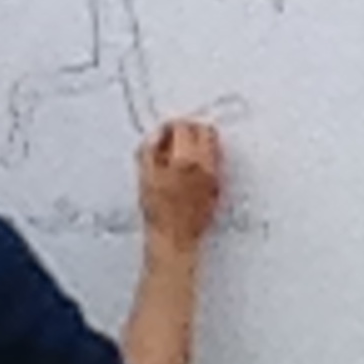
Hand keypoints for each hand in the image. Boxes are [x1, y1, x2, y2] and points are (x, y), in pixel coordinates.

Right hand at [137, 117, 222, 243]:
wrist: (174, 237)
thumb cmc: (158, 211)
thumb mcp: (144, 176)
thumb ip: (149, 149)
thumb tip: (158, 135)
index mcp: (185, 159)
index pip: (183, 127)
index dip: (170, 126)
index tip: (163, 133)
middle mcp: (205, 165)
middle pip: (205, 131)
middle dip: (189, 129)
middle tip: (175, 138)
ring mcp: (214, 175)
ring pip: (213, 145)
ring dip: (199, 142)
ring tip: (182, 154)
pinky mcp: (218, 186)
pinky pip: (215, 161)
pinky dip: (204, 158)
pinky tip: (189, 169)